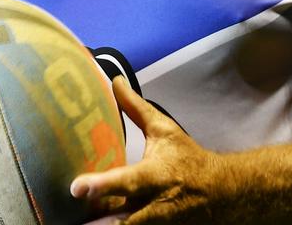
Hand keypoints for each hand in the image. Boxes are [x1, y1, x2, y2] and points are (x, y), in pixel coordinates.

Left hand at [72, 77, 225, 223]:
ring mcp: (154, 224)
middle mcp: (153, 205)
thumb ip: (135, 108)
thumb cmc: (187, 158)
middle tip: (70, 217)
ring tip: (75, 224)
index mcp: (155, 176)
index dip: (103, 186)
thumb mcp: (164, 131)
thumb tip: (114, 81)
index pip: (128, 182)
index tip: (76, 188)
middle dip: (97, 222)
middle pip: (121, 219)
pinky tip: (93, 224)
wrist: (221, 192)